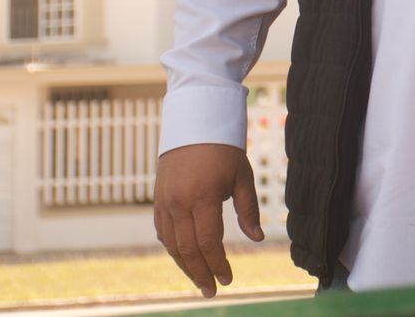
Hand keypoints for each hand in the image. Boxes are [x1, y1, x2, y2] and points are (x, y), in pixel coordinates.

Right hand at [154, 143, 262, 296]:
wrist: (194, 123)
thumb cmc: (224, 149)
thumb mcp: (242, 176)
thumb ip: (248, 209)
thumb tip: (256, 239)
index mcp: (202, 197)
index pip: (208, 243)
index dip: (218, 264)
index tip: (228, 279)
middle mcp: (179, 202)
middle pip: (187, 249)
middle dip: (200, 273)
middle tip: (212, 291)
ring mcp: (164, 201)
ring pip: (171, 244)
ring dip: (185, 266)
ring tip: (199, 281)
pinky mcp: (157, 199)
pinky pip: (162, 231)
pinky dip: (172, 248)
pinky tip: (183, 258)